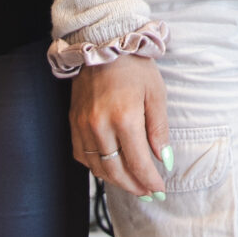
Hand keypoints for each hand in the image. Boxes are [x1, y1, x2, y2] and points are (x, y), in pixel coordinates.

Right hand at [73, 57, 170, 197]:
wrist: (104, 44)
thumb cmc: (134, 66)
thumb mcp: (156, 94)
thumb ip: (159, 130)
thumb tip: (164, 160)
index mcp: (125, 118)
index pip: (138, 163)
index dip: (150, 181)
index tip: (159, 190)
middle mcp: (100, 126)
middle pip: (116, 172)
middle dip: (134, 187)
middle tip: (148, 192)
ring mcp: (83, 126)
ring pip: (97, 167)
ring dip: (116, 180)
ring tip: (132, 183)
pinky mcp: (73, 122)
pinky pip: (82, 156)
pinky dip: (96, 167)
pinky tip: (109, 167)